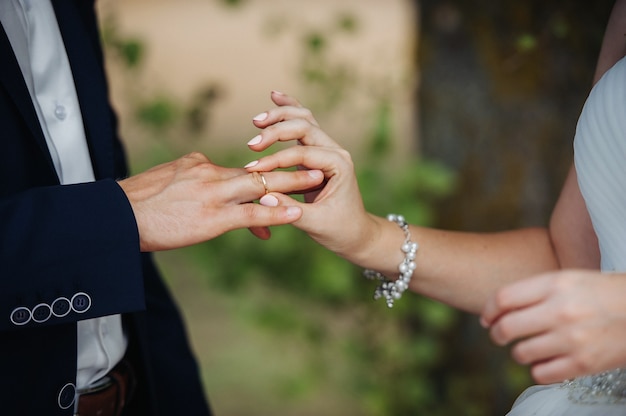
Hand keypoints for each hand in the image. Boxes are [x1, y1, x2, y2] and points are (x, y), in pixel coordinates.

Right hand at [118, 151, 323, 250]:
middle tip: (315, 162)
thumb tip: (201, 177)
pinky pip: (252, 214)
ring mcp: (213, 195)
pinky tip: (295, 212)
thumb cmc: (135, 205)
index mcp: (198, 165)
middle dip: (289, 165)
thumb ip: (188, 176)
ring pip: (262, 186)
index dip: (262, 175)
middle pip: (258, 168)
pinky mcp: (213, 217)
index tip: (281, 177)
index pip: (238, 170)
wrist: (116, 219)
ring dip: (293, 183)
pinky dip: (276, 212)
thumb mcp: (165, 181)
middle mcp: (209, 174)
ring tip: (318, 181)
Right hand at [244, 91, 378, 261]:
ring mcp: (325, 149)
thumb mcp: (316, 224)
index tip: (253, 171)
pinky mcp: (315, 152)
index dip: (276, 160)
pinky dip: (288, 110)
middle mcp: (335, 151)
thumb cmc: (339, 229)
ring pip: (303, 119)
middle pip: (304, 126)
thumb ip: (290, 210)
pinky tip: (275, 96)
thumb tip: (263, 196)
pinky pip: (302, 124)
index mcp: (339, 165)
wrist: (354, 232)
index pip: (303, 154)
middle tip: (251, 145)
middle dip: (276, 131)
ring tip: (256, 120)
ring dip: (279, 116)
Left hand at [481, 270, 625, 383]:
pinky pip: (540, 374)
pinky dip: (537, 369)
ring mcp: (572, 339)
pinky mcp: (583, 364)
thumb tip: (499, 307)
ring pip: (520, 353)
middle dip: (497, 334)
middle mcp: (561, 311)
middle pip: (506, 327)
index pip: (503, 298)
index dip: (488, 310)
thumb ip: (534, 290)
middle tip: (499, 335)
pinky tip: (545, 360)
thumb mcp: (567, 279)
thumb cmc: (600, 293)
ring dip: (518, 352)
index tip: (487, 318)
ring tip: (526, 347)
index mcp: (555, 285)